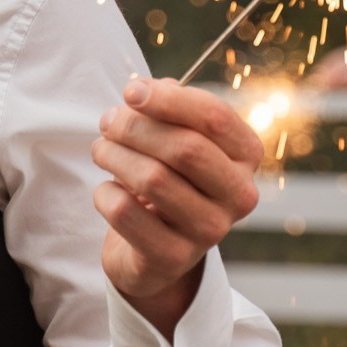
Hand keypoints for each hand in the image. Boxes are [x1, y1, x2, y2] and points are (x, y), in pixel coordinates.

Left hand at [92, 73, 261, 337]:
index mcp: (246, 155)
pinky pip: (126, 213)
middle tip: (107, 123)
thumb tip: (144, 89)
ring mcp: (211, 230)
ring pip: (152, 178)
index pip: (214, 117)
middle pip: (184, 148)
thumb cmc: (169, 178)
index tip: (131, 91)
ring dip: (114, 156)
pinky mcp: (174, 257)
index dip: (167, 99)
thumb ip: (166, 107)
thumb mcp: (176, 138)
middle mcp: (239, 195)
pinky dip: (105, 194)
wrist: (158, 251)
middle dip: (135, 127)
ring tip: (100, 150)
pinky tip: (107, 189)